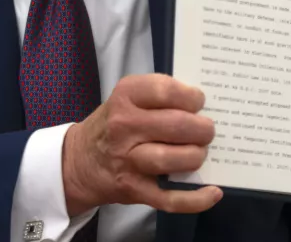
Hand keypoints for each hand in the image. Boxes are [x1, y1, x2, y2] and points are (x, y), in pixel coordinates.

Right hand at [61, 74, 222, 214]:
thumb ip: (160, 96)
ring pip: (170, 159)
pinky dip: (195, 199)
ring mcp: (128, 160)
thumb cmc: (113, 124)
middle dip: (202, 128)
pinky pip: (168, 198)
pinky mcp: (133, 189)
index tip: (199, 103)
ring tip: (200, 153)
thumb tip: (205, 107)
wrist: (78, 162)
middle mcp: (123, 127)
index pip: (165, 90)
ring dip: (195, 156)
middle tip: (207, 131)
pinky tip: (213, 192)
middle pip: (175, 125)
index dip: (191, 97)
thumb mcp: (128, 99)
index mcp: (125, 97)